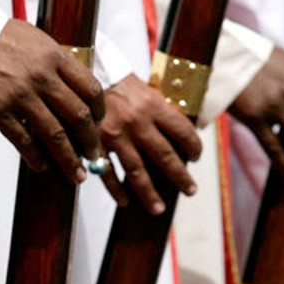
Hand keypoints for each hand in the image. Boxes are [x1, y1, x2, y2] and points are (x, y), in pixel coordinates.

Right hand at [0, 19, 104, 183]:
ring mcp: (20, 95)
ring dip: (69, 159)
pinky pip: (25, 142)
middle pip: (78, 116)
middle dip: (90, 142)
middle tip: (92, 156)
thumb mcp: (37, 41)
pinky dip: (37, 159)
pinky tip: (42, 165)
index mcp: (55, 58)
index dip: (100, 112)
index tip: (99, 124)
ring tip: (75, 173)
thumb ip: (58, 64)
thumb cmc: (1, 41)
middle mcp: (41, 77)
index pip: (91, 90)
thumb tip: (78, 91)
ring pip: (55, 135)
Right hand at [97, 73, 201, 212]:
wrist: (88, 74)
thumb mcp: (148, 91)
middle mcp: (137, 122)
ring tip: (158, 209)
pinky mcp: (95, 144)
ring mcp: (115, 136)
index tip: (196, 158)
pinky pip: (108, 173)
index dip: (194, 147)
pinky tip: (125, 202)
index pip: (183, 132)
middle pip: (165, 157)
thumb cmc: (121, 84)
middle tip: (190, 190)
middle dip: (180, 177)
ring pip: (137, 172)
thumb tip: (187, 133)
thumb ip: (165, 111)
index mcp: (154, 106)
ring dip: (149, 193)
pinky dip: (116, 190)